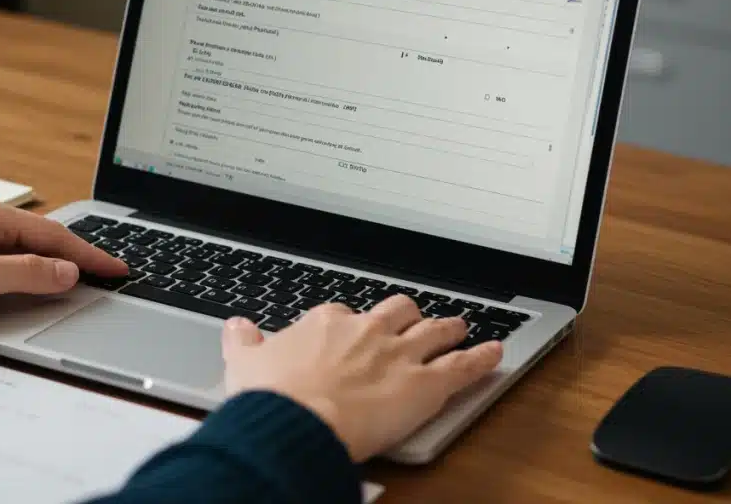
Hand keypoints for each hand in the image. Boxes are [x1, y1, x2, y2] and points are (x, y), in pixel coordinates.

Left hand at [0, 196, 126, 337]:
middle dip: (72, 256)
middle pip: (37, 238)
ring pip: (15, 248)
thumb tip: (67, 271)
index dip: (90, 255)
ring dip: (44, 265)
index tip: (118, 269)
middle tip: (105, 274)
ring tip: (73, 280)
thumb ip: (26, 275)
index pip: (53, 236)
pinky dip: (17, 271)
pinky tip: (21, 283)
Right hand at [221, 295, 502, 461]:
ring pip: (433, 330)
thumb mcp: (243, 363)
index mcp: (325, 323)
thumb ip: (242, 342)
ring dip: (449, 328)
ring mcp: (399, 354)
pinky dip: (482, 358)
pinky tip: (495, 353)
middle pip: (395, 311)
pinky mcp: (426, 383)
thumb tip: (235, 328)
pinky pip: (463, 365)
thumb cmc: (272, 395)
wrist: (298, 418)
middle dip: (405, 316)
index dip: (351, 324)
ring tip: (460, 327)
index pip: (344, 314)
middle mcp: (367, 330)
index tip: (350, 332)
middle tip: (411, 321)